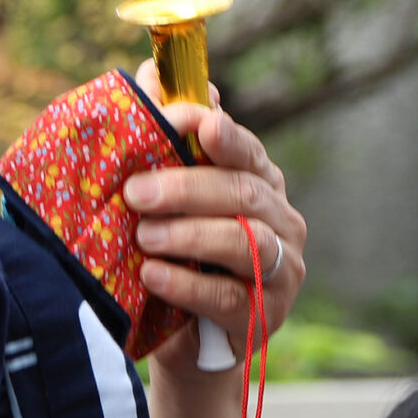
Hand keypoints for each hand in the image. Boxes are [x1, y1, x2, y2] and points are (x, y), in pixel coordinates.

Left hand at [126, 62, 306, 357]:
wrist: (188, 343)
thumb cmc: (177, 259)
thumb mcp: (168, 203)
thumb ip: (167, 142)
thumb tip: (151, 74)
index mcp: (260, 184)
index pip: (248, 152)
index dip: (226, 136)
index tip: (198, 124)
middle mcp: (281, 222)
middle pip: (243, 194)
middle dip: (187, 189)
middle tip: (136, 192)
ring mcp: (280, 271)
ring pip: (245, 242)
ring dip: (190, 235)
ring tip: (143, 237)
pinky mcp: (264, 316)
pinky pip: (229, 295)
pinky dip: (188, 283)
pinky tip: (153, 276)